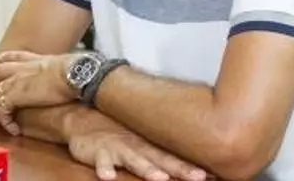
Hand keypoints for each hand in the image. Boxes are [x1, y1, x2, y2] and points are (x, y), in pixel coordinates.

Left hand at [0, 50, 76, 134]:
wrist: (75, 75)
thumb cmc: (76, 71)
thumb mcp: (63, 64)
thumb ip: (56, 68)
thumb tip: (65, 73)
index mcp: (30, 60)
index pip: (7, 58)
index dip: (0, 66)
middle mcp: (18, 68)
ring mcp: (14, 81)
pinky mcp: (14, 96)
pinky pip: (1, 110)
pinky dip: (5, 121)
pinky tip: (13, 130)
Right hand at [67, 119, 207, 180]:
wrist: (81, 119)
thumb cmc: (115, 135)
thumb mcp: (139, 142)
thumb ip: (160, 154)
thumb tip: (190, 167)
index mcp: (149, 146)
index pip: (175, 157)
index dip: (192, 166)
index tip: (212, 175)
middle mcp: (137, 147)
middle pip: (161, 159)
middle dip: (179, 168)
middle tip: (198, 177)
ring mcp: (117, 148)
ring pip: (133, 160)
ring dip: (146, 168)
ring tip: (159, 177)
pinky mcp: (98, 151)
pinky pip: (101, 161)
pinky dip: (104, 168)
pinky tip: (107, 176)